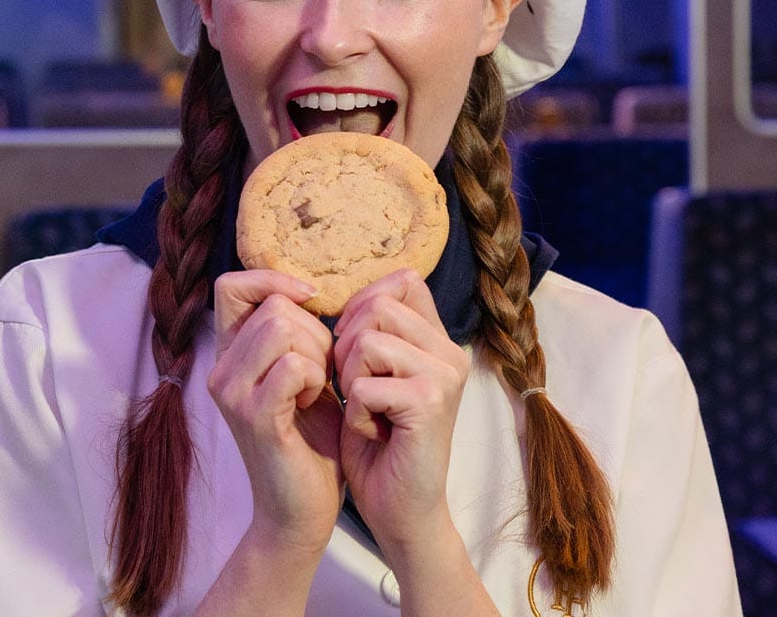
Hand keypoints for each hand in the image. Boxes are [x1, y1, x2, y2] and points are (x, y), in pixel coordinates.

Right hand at [209, 270, 343, 554]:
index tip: (309, 300)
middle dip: (313, 331)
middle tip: (318, 372)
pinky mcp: (253, 417)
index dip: (271, 279)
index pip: (230, 285)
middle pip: (273, 306)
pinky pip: (292, 366)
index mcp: (229, 353)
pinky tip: (311, 404)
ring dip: (316, 354)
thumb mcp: (299, 371)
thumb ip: (291, 332)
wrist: (301, 510)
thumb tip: (305, 287)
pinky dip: (314, 379)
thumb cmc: (310, 437)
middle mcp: (221, 369)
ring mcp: (232, 393)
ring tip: (314, 387)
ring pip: (282, 329)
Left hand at [332, 269, 469, 565]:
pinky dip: (356, 410)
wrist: (400, 511)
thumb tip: (342, 296)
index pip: (403, 280)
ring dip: (349, 377)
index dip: (363, 301)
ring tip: (366, 408)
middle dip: (347, 345)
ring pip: (367, 340)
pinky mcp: (430, 402)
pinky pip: (364, 384)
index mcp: (438, 340)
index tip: (350, 340)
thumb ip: (370, 332)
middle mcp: (450, 352)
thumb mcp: (371, 373)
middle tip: (356, 388)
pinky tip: (374, 432)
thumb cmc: (378, 443)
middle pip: (378, 305)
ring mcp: (445, 375)